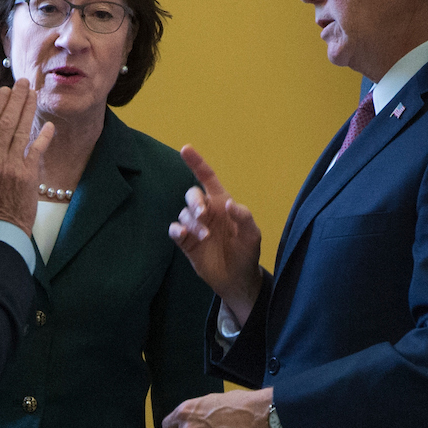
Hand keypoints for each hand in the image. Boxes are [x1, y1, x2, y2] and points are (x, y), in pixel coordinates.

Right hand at [0, 77, 54, 234]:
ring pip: (21, 131)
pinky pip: (37, 151)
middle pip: (7, 123)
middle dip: (16, 100)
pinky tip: (48, 125)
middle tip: (23, 83)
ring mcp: (13, 167)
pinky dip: (43, 137)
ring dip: (29, 110)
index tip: (4, 91)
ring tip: (34, 93)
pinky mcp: (29, 176)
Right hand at [168, 145, 265, 322]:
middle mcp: (207, 211)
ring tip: (204, 237)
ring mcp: (195, 226)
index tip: (185, 149)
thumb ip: (244, 217)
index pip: (208, 178)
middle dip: (195, 201)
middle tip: (203, 214)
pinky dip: (176, 230)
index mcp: (222, 203)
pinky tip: (183, 235)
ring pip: (184, 214)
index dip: (197, 163)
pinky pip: (175, 230)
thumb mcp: (252, 235)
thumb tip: (229, 204)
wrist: (237, 279)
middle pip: (192, 195)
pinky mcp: (186, 242)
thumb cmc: (247, 253)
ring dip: (192, 222)